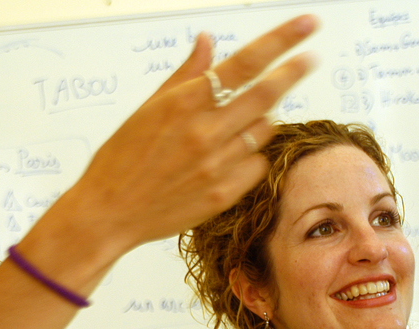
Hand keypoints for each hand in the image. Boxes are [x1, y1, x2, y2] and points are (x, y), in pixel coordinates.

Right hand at [55, 14, 318, 261]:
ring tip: (242, 123)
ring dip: (263, 119)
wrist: (109, 213)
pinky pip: (257, 165)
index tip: (306, 25)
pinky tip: (232, 157)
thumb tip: (208, 41)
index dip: (281, 40)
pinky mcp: (223, 194)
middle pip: (268, 93)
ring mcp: (217, 165)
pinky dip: (252, 156)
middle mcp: (205, 132)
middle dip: (294, 71)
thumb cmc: (120, 160)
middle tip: (309, 60)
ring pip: (264, 130)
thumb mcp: (147, 110)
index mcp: (183, 104)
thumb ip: (184, 75)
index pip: (244, 63)